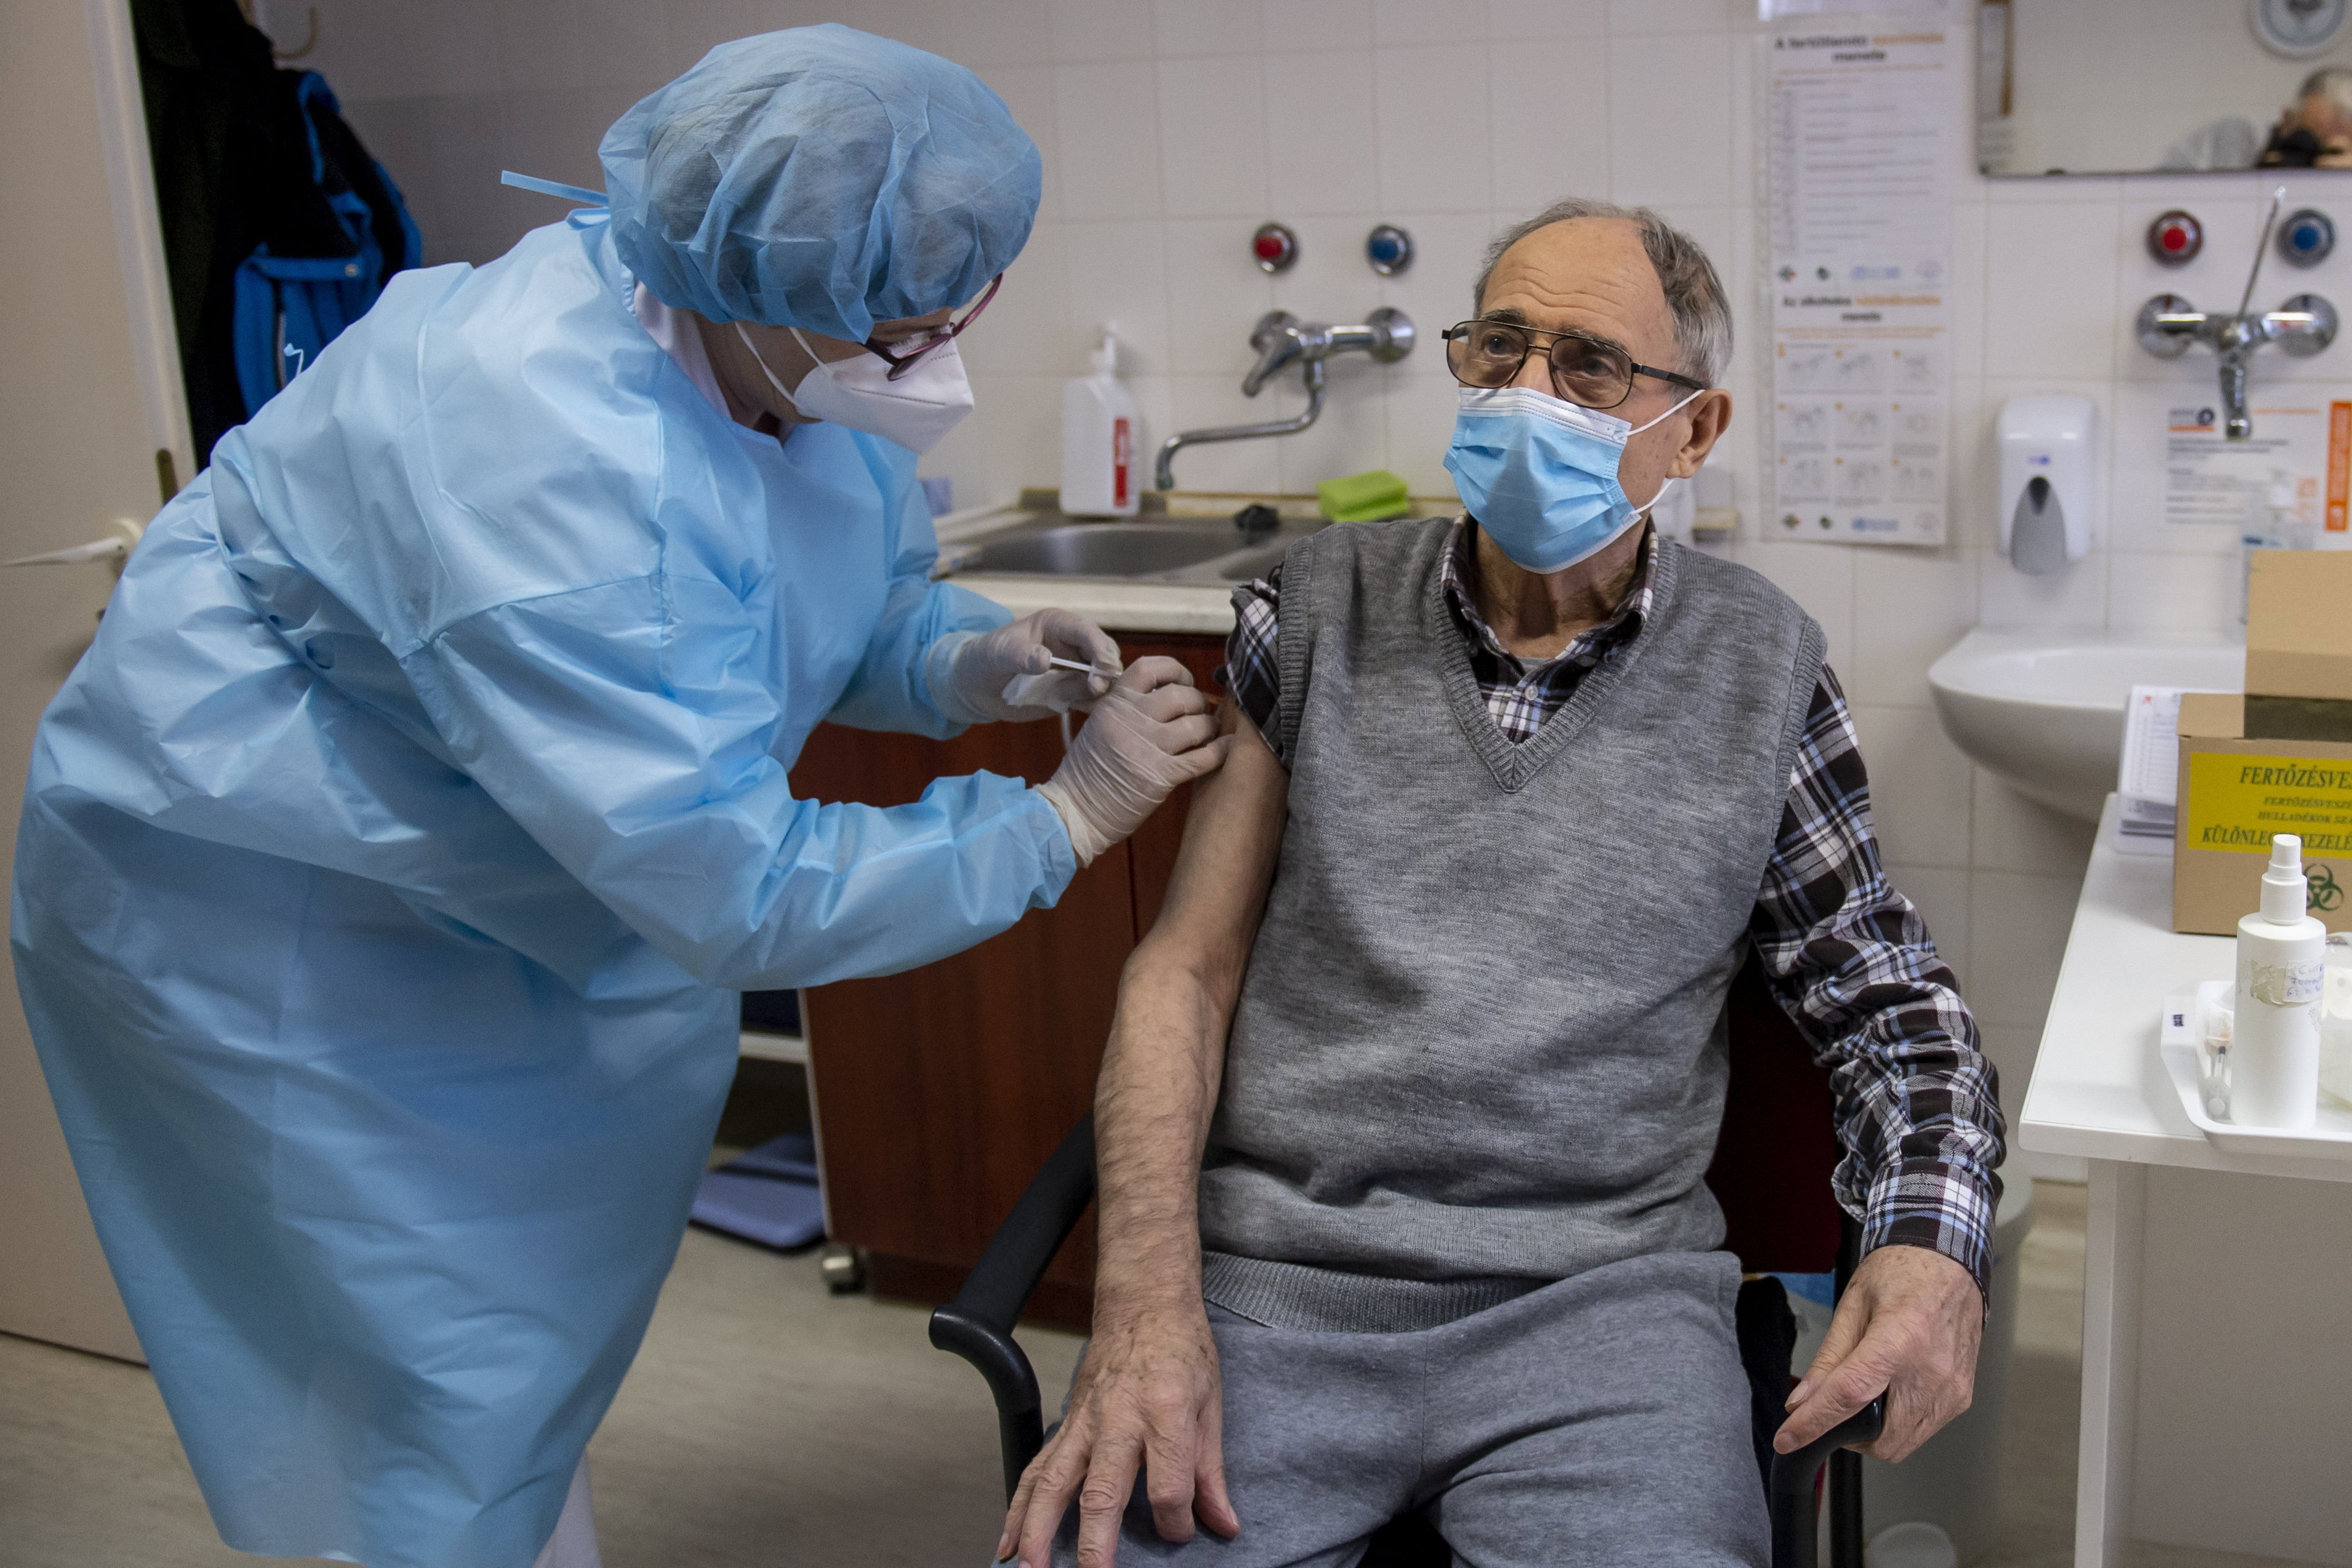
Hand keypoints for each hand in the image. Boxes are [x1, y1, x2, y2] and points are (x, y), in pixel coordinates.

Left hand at [931, 610, 1122, 723]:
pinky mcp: (1072, 692)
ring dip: (1102, 691)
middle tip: (1094, 689)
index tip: (1101, 670)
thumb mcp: (998, 653)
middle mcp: (1072, 646)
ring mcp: (1075, 670)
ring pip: (1104, 678)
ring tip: (1085, 702)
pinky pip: (1093, 699)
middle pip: (1105, 654)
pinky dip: (1095, 705)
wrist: (976, 687)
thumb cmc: (985, 658)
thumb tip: (1046, 660)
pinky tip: (1084, 710)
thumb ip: (1021, 655)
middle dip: (1106, 671)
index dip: (1099, 649)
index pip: (1088, 632)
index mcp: (1058, 626)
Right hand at [998, 1301, 1238, 1567]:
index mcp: (1166, 1414)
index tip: (1180, 1535)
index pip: (1169, 1486)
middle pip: (1102, 1492)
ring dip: (1040, 1531)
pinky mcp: (1066, 1425)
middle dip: (1095, 1544)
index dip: (1175, 1522)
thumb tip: (1223, 1525)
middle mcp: (1119, 1420)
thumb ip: (1210, 1472)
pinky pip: (1037, 1470)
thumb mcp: (1210, 1407)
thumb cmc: (1181, 1353)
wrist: (1143, 1306)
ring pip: (1055, 1484)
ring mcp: (1085, 1423)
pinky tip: (1009, 1542)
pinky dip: (1019, 1508)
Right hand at [1036, 659, 1229, 864]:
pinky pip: (1203, 757)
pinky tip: (1226, 748)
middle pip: (1181, 695)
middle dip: (1198, 704)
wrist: (1076, 811)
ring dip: (1208, 728)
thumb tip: (1167, 692)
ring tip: (1207, 735)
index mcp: (1114, 703)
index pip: (1151, 668)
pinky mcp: (1160, 776)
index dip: (1176, 671)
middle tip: (1198, 716)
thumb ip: (1128, 707)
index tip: (1184, 683)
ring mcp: (1145, 748)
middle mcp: (1130, 720)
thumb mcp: (1100, 725)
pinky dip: (1221, 751)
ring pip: (1196, 724)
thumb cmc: (1089, 771)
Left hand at [1773, 1245, 1981, 1463]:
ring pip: (1902, 1443)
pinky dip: (1898, 1424)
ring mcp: (1952, 1389)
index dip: (1815, 1422)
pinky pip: (1923, 1430)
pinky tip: (1890, 1392)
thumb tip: (1801, 1402)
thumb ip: (1828, 1359)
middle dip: (1848, 1435)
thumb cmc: (1902, 1273)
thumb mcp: (1852, 1305)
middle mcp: (1933, 1371)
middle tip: (1832, 1409)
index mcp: (1900, 1338)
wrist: (1950, 1262)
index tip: (1788, 1439)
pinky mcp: (1962, 1397)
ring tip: (1865, 1394)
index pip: (1851, 1394)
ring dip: (1874, 1433)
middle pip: (1881, 1437)